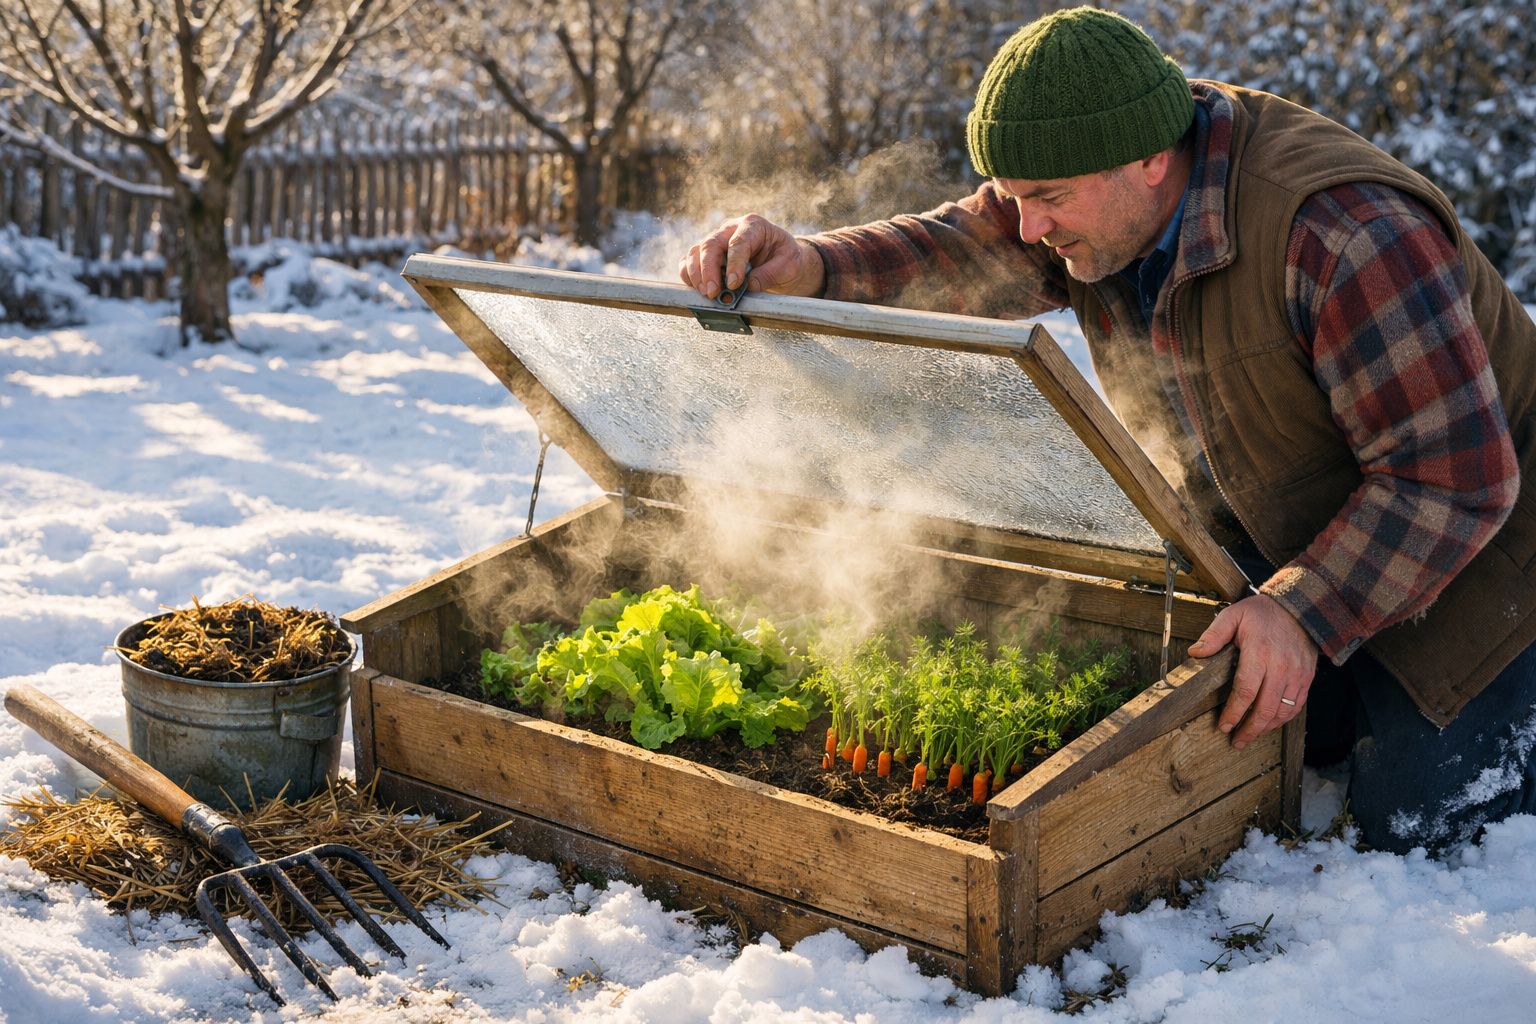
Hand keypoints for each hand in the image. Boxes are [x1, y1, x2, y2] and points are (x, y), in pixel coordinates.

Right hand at [678, 214, 824, 300]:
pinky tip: (696, 289)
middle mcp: (730, 229)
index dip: (734, 264)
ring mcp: (717, 240)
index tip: (734, 284)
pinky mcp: (708, 254)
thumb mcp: (789, 264)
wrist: (781, 261)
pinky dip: (689, 275)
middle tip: (713, 292)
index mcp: (753, 225)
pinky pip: (690, 261)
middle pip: (710, 244)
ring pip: (696, 252)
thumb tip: (749, 285)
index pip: (738, 242)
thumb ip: (770, 273)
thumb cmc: (786, 259)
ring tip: (706, 293)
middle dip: (709, 270)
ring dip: (696, 274)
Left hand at [1188, 594, 1317, 748]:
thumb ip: (1214, 635)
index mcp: (1260, 652)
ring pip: (1282, 711)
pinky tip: (1268, 724)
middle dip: (1249, 729)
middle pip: (1265, 708)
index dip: (1233, 713)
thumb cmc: (1261, 614)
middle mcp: (1281, 667)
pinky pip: (1296, 706)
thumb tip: (1195, 653)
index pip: (1245, 691)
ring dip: (1265, 728)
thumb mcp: (1233, 616)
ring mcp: (1296, 675)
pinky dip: (1282, 719)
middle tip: (1236, 741)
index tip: (1223, 726)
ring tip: (1250, 736)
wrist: (1299, 608)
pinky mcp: (1306, 678)